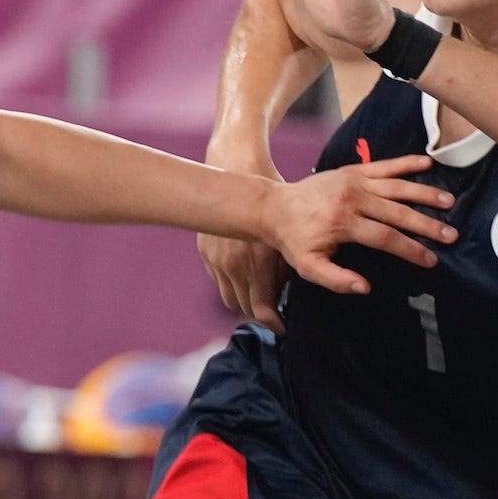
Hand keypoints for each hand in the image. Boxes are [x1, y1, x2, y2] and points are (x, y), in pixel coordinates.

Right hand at [200, 144, 289, 332]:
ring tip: (261, 303)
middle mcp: (235, 266)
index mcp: (257, 262)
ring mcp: (218, 261)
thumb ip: (288, 265)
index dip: (275, 323)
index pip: (262, 309)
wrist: (237, 171)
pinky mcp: (207, 255)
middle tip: (276, 318)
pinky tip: (246, 281)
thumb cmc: (275, 199)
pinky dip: (233, 287)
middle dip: (261, 316)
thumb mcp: (287, 233)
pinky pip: (220, 282)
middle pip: (244, 308)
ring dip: (245, 304)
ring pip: (230, 298)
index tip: (285, 327)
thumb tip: (290, 291)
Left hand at [260, 154, 454, 294]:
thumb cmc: (293, 241)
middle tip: (451, 235)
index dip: (411, 249)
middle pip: (398, 213)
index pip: (386, 238)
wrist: (273, 208)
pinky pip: (385, 165)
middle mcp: (352, 200)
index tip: (431, 259)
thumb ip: (336, 280)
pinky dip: (407, 163)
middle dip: (428, 225)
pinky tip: (429, 164)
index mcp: (343, 224)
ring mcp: (354, 182)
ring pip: (397, 187)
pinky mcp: (353, 171)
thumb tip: (366, 287)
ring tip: (449, 203)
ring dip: (425, 194)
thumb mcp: (308, 267)